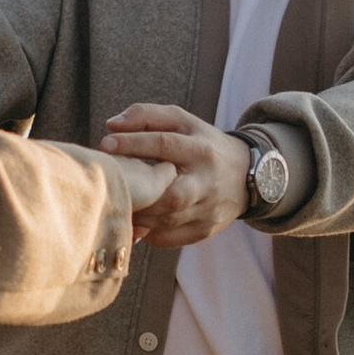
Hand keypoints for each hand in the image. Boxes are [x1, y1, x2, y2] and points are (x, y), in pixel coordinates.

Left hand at [102, 103, 250, 244]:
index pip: (166, 144)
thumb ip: (148, 116)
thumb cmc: (203, 144)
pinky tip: (136, 221)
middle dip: (139, 193)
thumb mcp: (183, 122)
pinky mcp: (205, 229)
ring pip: (168, 219)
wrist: (248, 175)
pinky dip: (148, 232)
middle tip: (111, 185)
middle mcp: (207, 181)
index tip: (105, 145)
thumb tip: (111, 124)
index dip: (133, 144)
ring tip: (118, 203)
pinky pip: (170, 238)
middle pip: (172, 195)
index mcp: (201, 149)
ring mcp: (208, 209)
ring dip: (138, 214)